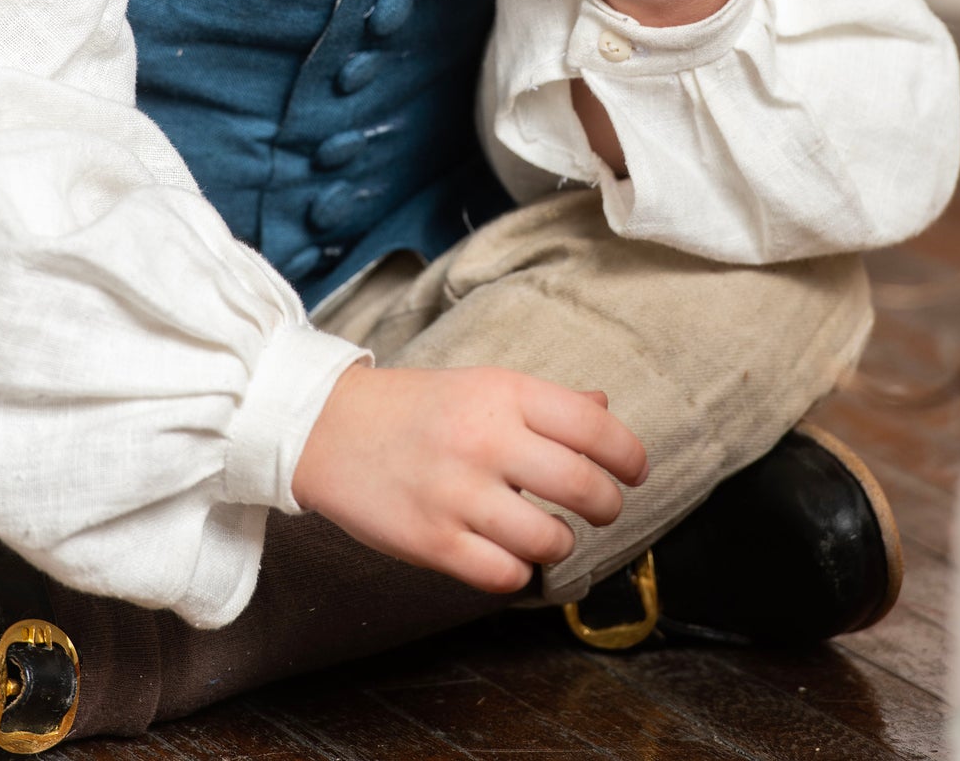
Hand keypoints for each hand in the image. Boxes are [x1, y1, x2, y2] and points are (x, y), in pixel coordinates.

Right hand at [292, 362, 647, 593]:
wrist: (325, 428)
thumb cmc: (414, 407)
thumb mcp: (480, 385)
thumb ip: (545, 402)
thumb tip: (605, 412)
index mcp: (502, 393)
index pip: (594, 426)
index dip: (629, 455)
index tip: (634, 471)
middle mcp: (484, 439)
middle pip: (584, 487)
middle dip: (606, 506)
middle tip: (601, 508)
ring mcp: (457, 493)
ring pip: (550, 540)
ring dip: (559, 542)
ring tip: (544, 532)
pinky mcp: (432, 541)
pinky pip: (505, 575)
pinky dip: (516, 570)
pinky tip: (504, 551)